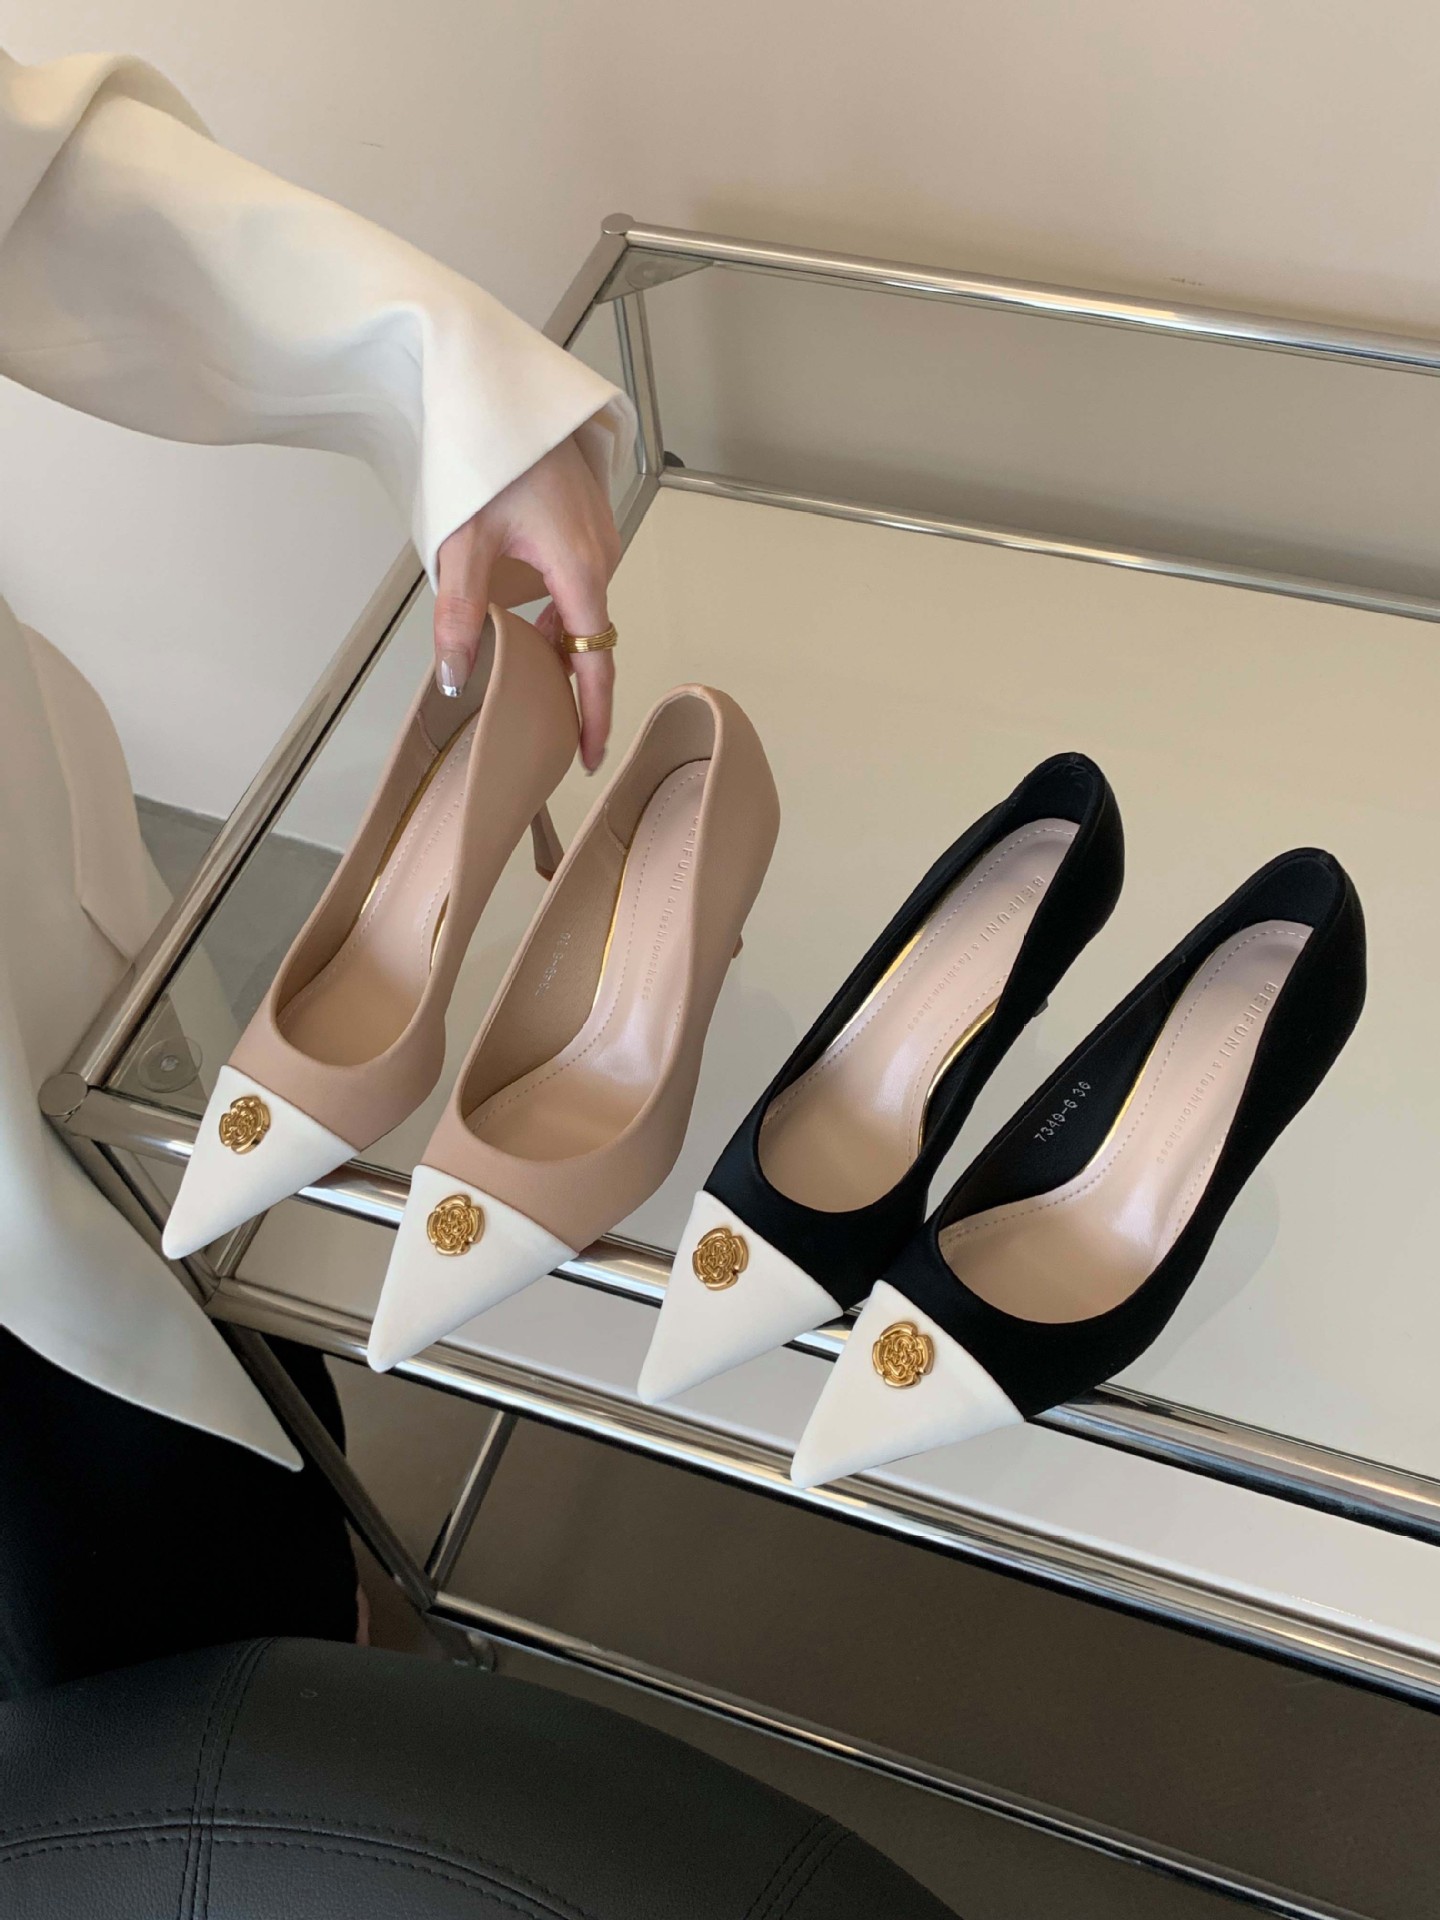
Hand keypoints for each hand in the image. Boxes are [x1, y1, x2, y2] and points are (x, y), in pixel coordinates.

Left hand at [433, 436, 620, 770]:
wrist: (497, 388)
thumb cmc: (486, 454)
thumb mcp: (463, 541)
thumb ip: (458, 615)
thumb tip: (455, 676)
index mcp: (579, 568)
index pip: (595, 661)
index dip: (595, 715)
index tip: (591, 754)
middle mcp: (600, 555)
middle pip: (589, 637)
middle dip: (567, 680)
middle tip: (537, 718)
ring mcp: (599, 537)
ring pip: (582, 608)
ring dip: (554, 639)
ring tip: (519, 663)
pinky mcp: (587, 522)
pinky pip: (578, 580)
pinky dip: (555, 606)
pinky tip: (520, 608)